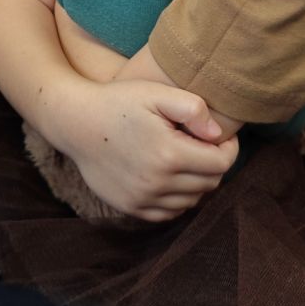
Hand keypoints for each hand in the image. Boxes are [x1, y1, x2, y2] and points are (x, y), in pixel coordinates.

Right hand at [62, 79, 239, 222]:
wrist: (75, 122)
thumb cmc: (118, 102)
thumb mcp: (156, 93)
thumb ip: (193, 109)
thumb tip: (218, 135)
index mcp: (169, 154)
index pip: (221, 163)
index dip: (229, 148)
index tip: (222, 136)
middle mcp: (157, 183)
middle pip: (210, 183)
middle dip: (214, 164)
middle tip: (204, 145)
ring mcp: (143, 199)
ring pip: (192, 200)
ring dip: (197, 182)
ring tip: (186, 159)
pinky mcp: (131, 207)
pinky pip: (169, 212)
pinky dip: (178, 198)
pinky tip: (170, 176)